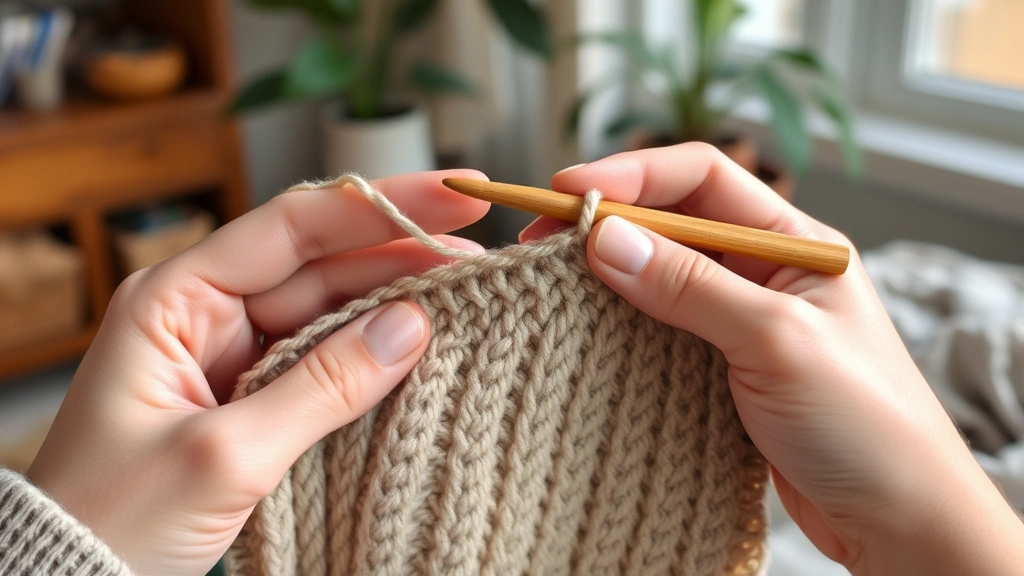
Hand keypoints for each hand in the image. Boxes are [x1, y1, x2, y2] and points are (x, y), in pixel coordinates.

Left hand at [27, 171, 489, 574]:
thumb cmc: (117, 519)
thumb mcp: (224, 455)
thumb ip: (322, 387)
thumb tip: (412, 326)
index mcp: (174, 299)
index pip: (291, 227)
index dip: (379, 204)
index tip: (457, 191)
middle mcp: (206, 313)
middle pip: (320, 262)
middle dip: (399, 251)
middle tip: (479, 248)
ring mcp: (233, 355)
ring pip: (330, 309)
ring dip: (395, 300)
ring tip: (467, 290)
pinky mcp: (254, 397)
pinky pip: (325, 359)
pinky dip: (373, 352)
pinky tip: (422, 342)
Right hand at [524, 144, 1023, 575]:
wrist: (898, 519)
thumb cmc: (866, 423)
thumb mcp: (775, 340)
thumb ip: (690, 286)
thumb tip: (605, 238)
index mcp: (795, 242)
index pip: (702, 178)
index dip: (633, 173)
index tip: (570, 191)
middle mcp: (765, 271)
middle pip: (672, 222)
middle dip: (608, 222)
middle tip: (542, 237)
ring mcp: (742, 320)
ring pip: (660, 275)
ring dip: (608, 273)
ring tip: (552, 279)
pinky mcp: (723, 367)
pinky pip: (661, 327)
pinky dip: (621, 322)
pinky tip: (587, 328)